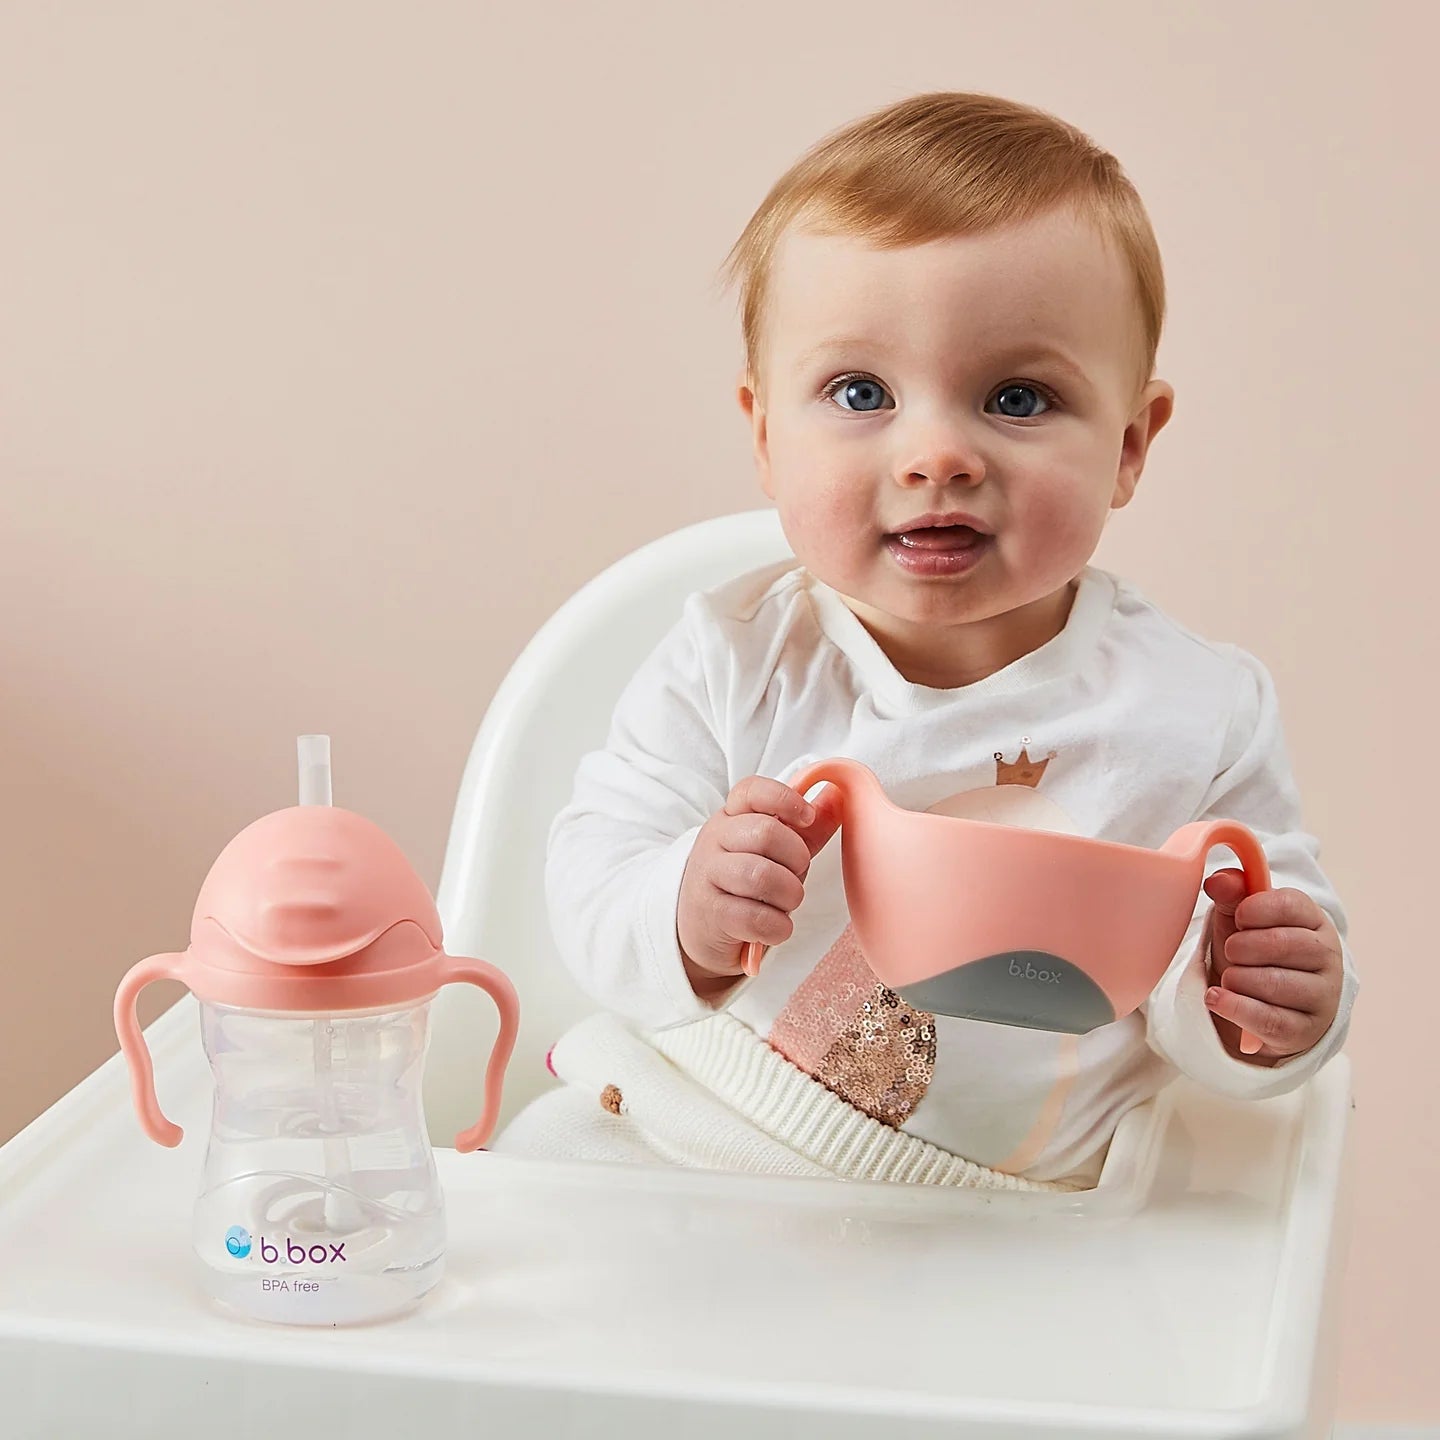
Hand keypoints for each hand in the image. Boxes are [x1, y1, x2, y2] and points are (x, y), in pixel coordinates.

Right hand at [676, 775, 841, 996]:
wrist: (703, 926)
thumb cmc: (746, 882)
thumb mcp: (776, 850)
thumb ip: (808, 827)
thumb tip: (838, 794)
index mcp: (731, 817)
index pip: (752, 790)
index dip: (785, 799)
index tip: (807, 817)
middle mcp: (714, 840)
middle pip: (766, 833)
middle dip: (797, 858)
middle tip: (797, 873)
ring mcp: (708, 875)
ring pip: (761, 876)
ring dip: (789, 895)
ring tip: (787, 902)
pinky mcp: (710, 913)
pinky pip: (756, 917)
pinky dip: (778, 927)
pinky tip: (775, 927)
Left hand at [1201, 870, 1343, 1063]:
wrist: (1258, 1009)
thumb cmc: (1253, 956)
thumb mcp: (1240, 922)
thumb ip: (1232, 895)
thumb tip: (1219, 880)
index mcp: (1314, 921)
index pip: (1292, 905)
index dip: (1256, 909)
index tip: (1239, 917)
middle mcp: (1327, 957)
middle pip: (1285, 944)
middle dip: (1244, 946)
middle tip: (1231, 951)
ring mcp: (1322, 996)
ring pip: (1277, 984)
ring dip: (1239, 978)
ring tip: (1229, 977)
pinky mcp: (1306, 1030)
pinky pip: (1270, 1020)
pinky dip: (1236, 1008)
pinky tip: (1216, 998)